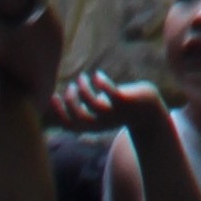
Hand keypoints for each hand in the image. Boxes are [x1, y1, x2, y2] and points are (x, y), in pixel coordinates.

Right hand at [53, 67, 168, 139]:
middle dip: (70, 101)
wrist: (148, 110)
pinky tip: (98, 75)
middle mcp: (101, 122)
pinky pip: (112, 94)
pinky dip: (102, 83)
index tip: (52, 96)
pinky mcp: (126, 102)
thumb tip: (68, 93)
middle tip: (72, 86)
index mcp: (92, 125)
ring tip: (83, 77)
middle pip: (78, 118)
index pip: (69, 125)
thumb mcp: (101, 108)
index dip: (58, 112)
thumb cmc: (119, 106)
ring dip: (85, 89)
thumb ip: (87, 105)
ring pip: (94, 105)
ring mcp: (114, 113)